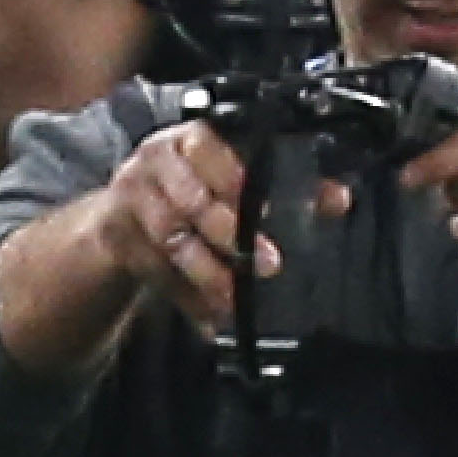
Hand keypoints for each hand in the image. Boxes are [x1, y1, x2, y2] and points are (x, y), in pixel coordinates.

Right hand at [89, 120, 301, 336]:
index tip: (263, 208)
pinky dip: (186, 297)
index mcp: (187, 139)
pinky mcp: (119, 239)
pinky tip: (211, 317)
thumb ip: (286, 185)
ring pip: (172, 239)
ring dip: (208, 272)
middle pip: (190, 199)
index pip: (206, 147)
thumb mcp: (230, 177)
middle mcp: (154, 163)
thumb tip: (339, 198)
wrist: (119, 216)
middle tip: (268, 263)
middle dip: (230, 233)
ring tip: (236, 297)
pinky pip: (156, 272)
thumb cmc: (189, 189)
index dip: (233, 176)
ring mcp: (132, 200)